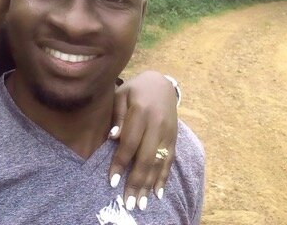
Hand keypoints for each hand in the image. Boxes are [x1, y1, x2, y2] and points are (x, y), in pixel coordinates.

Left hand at [109, 71, 177, 210]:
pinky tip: (157, 193)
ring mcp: (168, 132)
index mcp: (141, 111)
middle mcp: (157, 124)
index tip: (112, 181)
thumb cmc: (136, 89)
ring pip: (159, 162)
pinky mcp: (174, 138)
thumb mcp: (122, 94)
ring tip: (141, 203)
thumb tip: (113, 137)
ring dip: (150, 184)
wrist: (163, 83)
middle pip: (146, 157)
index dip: (120, 163)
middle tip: (128, 202)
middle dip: (136, 181)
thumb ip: (118, 115)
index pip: (130, 142)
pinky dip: (164, 177)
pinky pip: (169, 160)